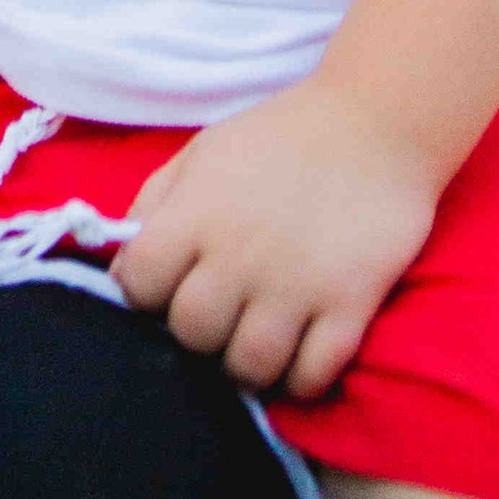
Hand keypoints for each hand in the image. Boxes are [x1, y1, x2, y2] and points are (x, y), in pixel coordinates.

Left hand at [114, 80, 437, 398]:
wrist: (375, 120)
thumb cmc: (281, 135)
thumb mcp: (203, 151)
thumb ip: (156, 202)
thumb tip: (123, 263)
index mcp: (196, 213)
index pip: (136, 283)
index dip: (143, 291)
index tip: (165, 286)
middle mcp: (239, 255)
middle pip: (191, 334)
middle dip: (196, 332)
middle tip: (219, 314)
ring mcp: (296, 286)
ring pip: (249, 368)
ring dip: (246, 363)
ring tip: (255, 340)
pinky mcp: (349, 306)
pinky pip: (312, 377)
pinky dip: (301, 378)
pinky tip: (300, 351)